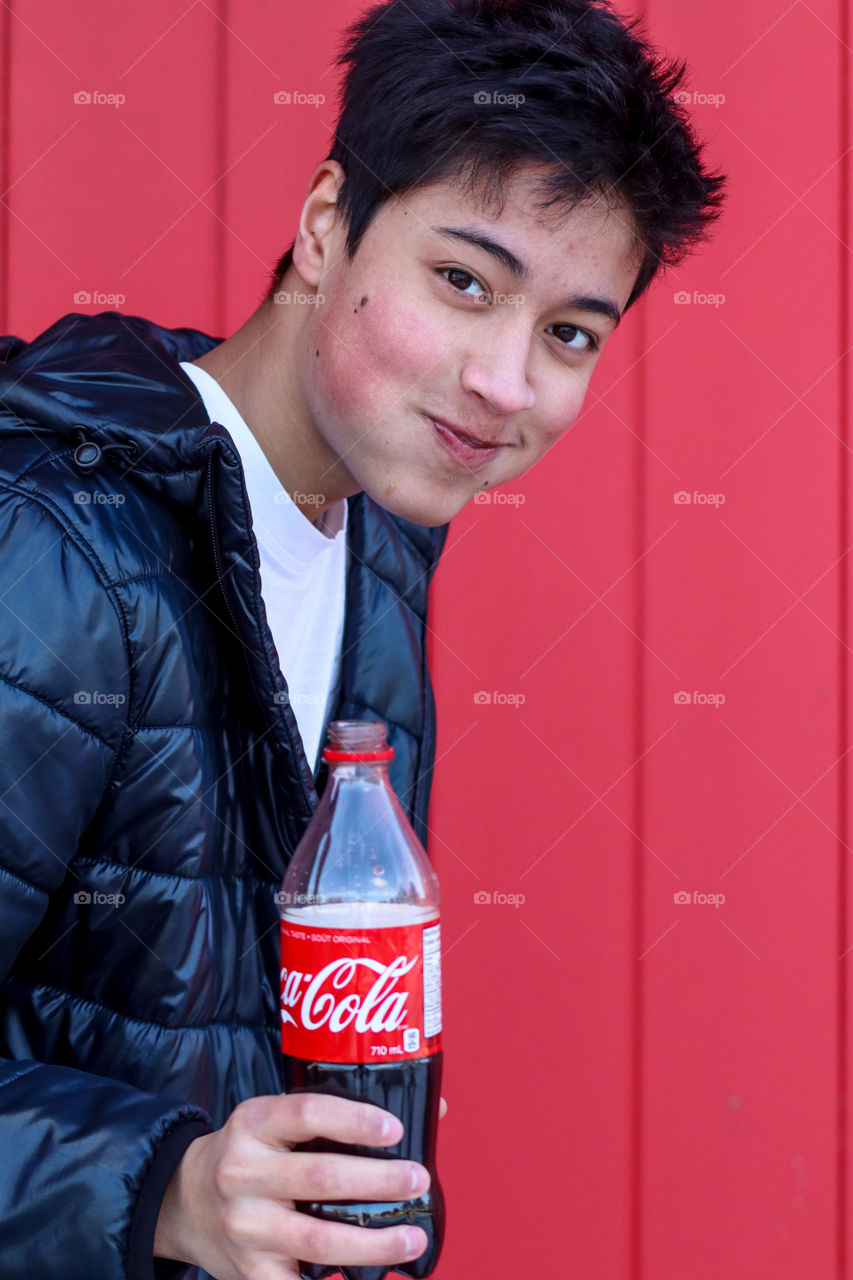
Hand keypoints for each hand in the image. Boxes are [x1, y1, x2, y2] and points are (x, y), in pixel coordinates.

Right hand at [154, 1091, 446, 1278]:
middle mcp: (243, 1172)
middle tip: (418, 1180)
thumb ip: (340, 1114)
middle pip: (321, 1177)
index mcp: (254, 1123)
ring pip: (318, 1238)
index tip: (395, 1130)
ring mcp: (244, 1225)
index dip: (354, 1121)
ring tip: (411, 1238)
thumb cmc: (252, 1153)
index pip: (307, 1114)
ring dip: (373, 1242)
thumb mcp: (278, 1121)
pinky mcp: (249, 1270)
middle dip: (378, 1182)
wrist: (184, 1200)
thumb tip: (433, 1109)